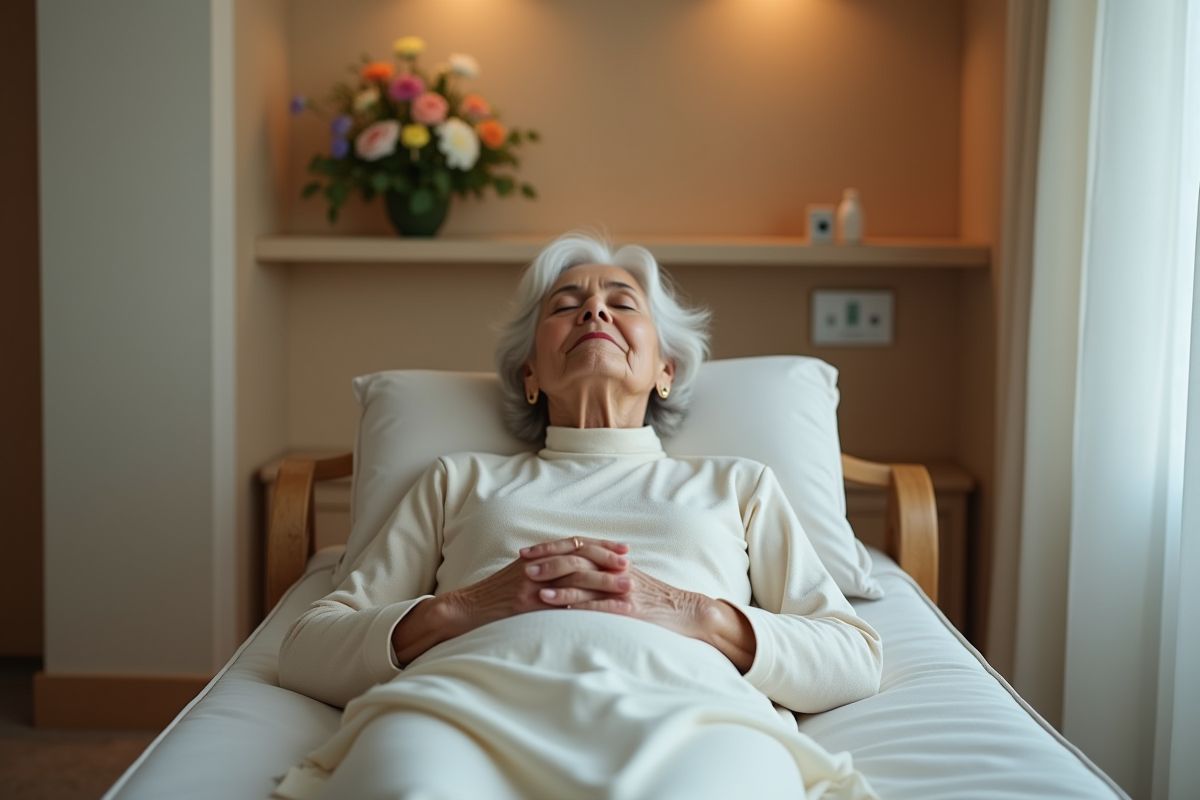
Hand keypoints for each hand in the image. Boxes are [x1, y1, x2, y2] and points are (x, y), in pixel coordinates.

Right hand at [394, 537, 630, 664]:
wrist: (466, 608)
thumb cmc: (495, 595)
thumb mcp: (521, 575)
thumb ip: (546, 568)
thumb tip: (574, 567)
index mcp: (538, 557)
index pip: (576, 545)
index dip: (601, 546)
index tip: (624, 550)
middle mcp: (537, 567)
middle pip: (579, 558)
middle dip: (608, 562)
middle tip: (631, 567)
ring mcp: (532, 587)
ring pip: (575, 580)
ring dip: (604, 584)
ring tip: (627, 590)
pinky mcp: (527, 607)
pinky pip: (561, 607)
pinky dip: (584, 609)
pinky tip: (603, 614)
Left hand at [531, 549, 757, 673]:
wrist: (686, 611)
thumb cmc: (654, 598)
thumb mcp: (626, 579)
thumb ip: (600, 573)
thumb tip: (570, 570)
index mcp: (612, 561)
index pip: (575, 547)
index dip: (549, 549)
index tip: (524, 552)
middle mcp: (615, 570)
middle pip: (576, 559)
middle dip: (547, 562)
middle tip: (522, 566)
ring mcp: (623, 589)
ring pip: (586, 582)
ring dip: (559, 585)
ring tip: (535, 589)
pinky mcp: (630, 609)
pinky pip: (602, 607)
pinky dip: (581, 607)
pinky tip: (563, 611)